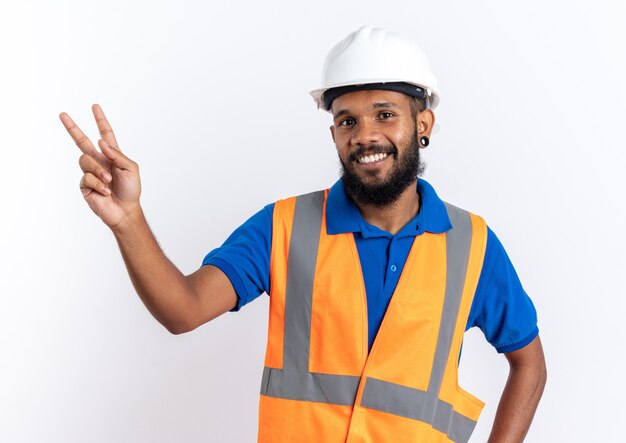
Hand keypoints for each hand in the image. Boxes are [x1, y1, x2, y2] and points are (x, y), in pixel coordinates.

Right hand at [60, 104, 141, 229]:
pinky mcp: (85, 185)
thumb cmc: (131, 189)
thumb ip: (117, 153)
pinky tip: (104, 191)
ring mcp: (90, 172)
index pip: (104, 134)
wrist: (125, 210)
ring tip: (109, 181)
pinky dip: (98, 184)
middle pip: (81, 141)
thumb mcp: (130, 168)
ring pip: (85, 160)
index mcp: (111, 155)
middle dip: (72, 128)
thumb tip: (101, 142)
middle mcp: (99, 161)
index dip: (100, 121)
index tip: (95, 107)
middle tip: (62, 114)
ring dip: (99, 171)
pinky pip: (86, 178)